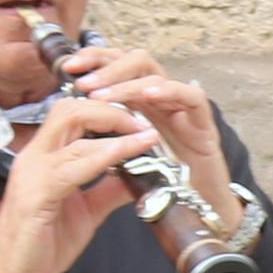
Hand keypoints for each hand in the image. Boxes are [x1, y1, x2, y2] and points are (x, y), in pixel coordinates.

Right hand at [0, 97, 159, 272]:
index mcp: (44, 157)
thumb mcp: (87, 211)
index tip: (140, 122)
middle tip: (143, 123)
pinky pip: (73, 166)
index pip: (72, 114)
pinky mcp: (37, 193)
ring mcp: (33, 172)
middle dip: (110, 110)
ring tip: (145, 134)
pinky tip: (127, 156)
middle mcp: (35, 156)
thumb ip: (109, 189)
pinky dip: (105, 156)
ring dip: (114, 128)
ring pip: (72, 128)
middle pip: (70, 109)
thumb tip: (140, 174)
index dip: (107, 112)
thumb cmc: (43, 242)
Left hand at [48, 41, 235, 211]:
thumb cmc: (165, 187)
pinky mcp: (205, 125)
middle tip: (82, 82)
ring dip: (126, 81)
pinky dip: (169, 91)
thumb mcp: (125, 163)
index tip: (68, 67)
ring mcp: (183, 110)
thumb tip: (71, 134)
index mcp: (142, 105)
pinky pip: (191, 97)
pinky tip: (147, 94)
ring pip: (156, 74)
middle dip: (105, 64)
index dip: (94, 60)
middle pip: (134, 60)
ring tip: (102, 95)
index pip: (118, 67)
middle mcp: (161, 100)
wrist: (202, 212)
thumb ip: (106, 146)